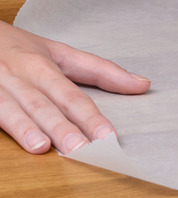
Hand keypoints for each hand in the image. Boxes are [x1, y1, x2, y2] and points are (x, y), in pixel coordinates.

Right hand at [0, 21, 149, 153]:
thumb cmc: (17, 48)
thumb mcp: (60, 53)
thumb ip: (101, 71)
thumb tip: (144, 85)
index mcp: (43, 67)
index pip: (72, 96)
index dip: (91, 117)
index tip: (109, 136)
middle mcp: (20, 77)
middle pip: (44, 104)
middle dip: (63, 127)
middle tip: (82, 149)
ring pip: (13, 109)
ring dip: (27, 129)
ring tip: (43, 146)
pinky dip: (3, 127)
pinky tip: (15, 141)